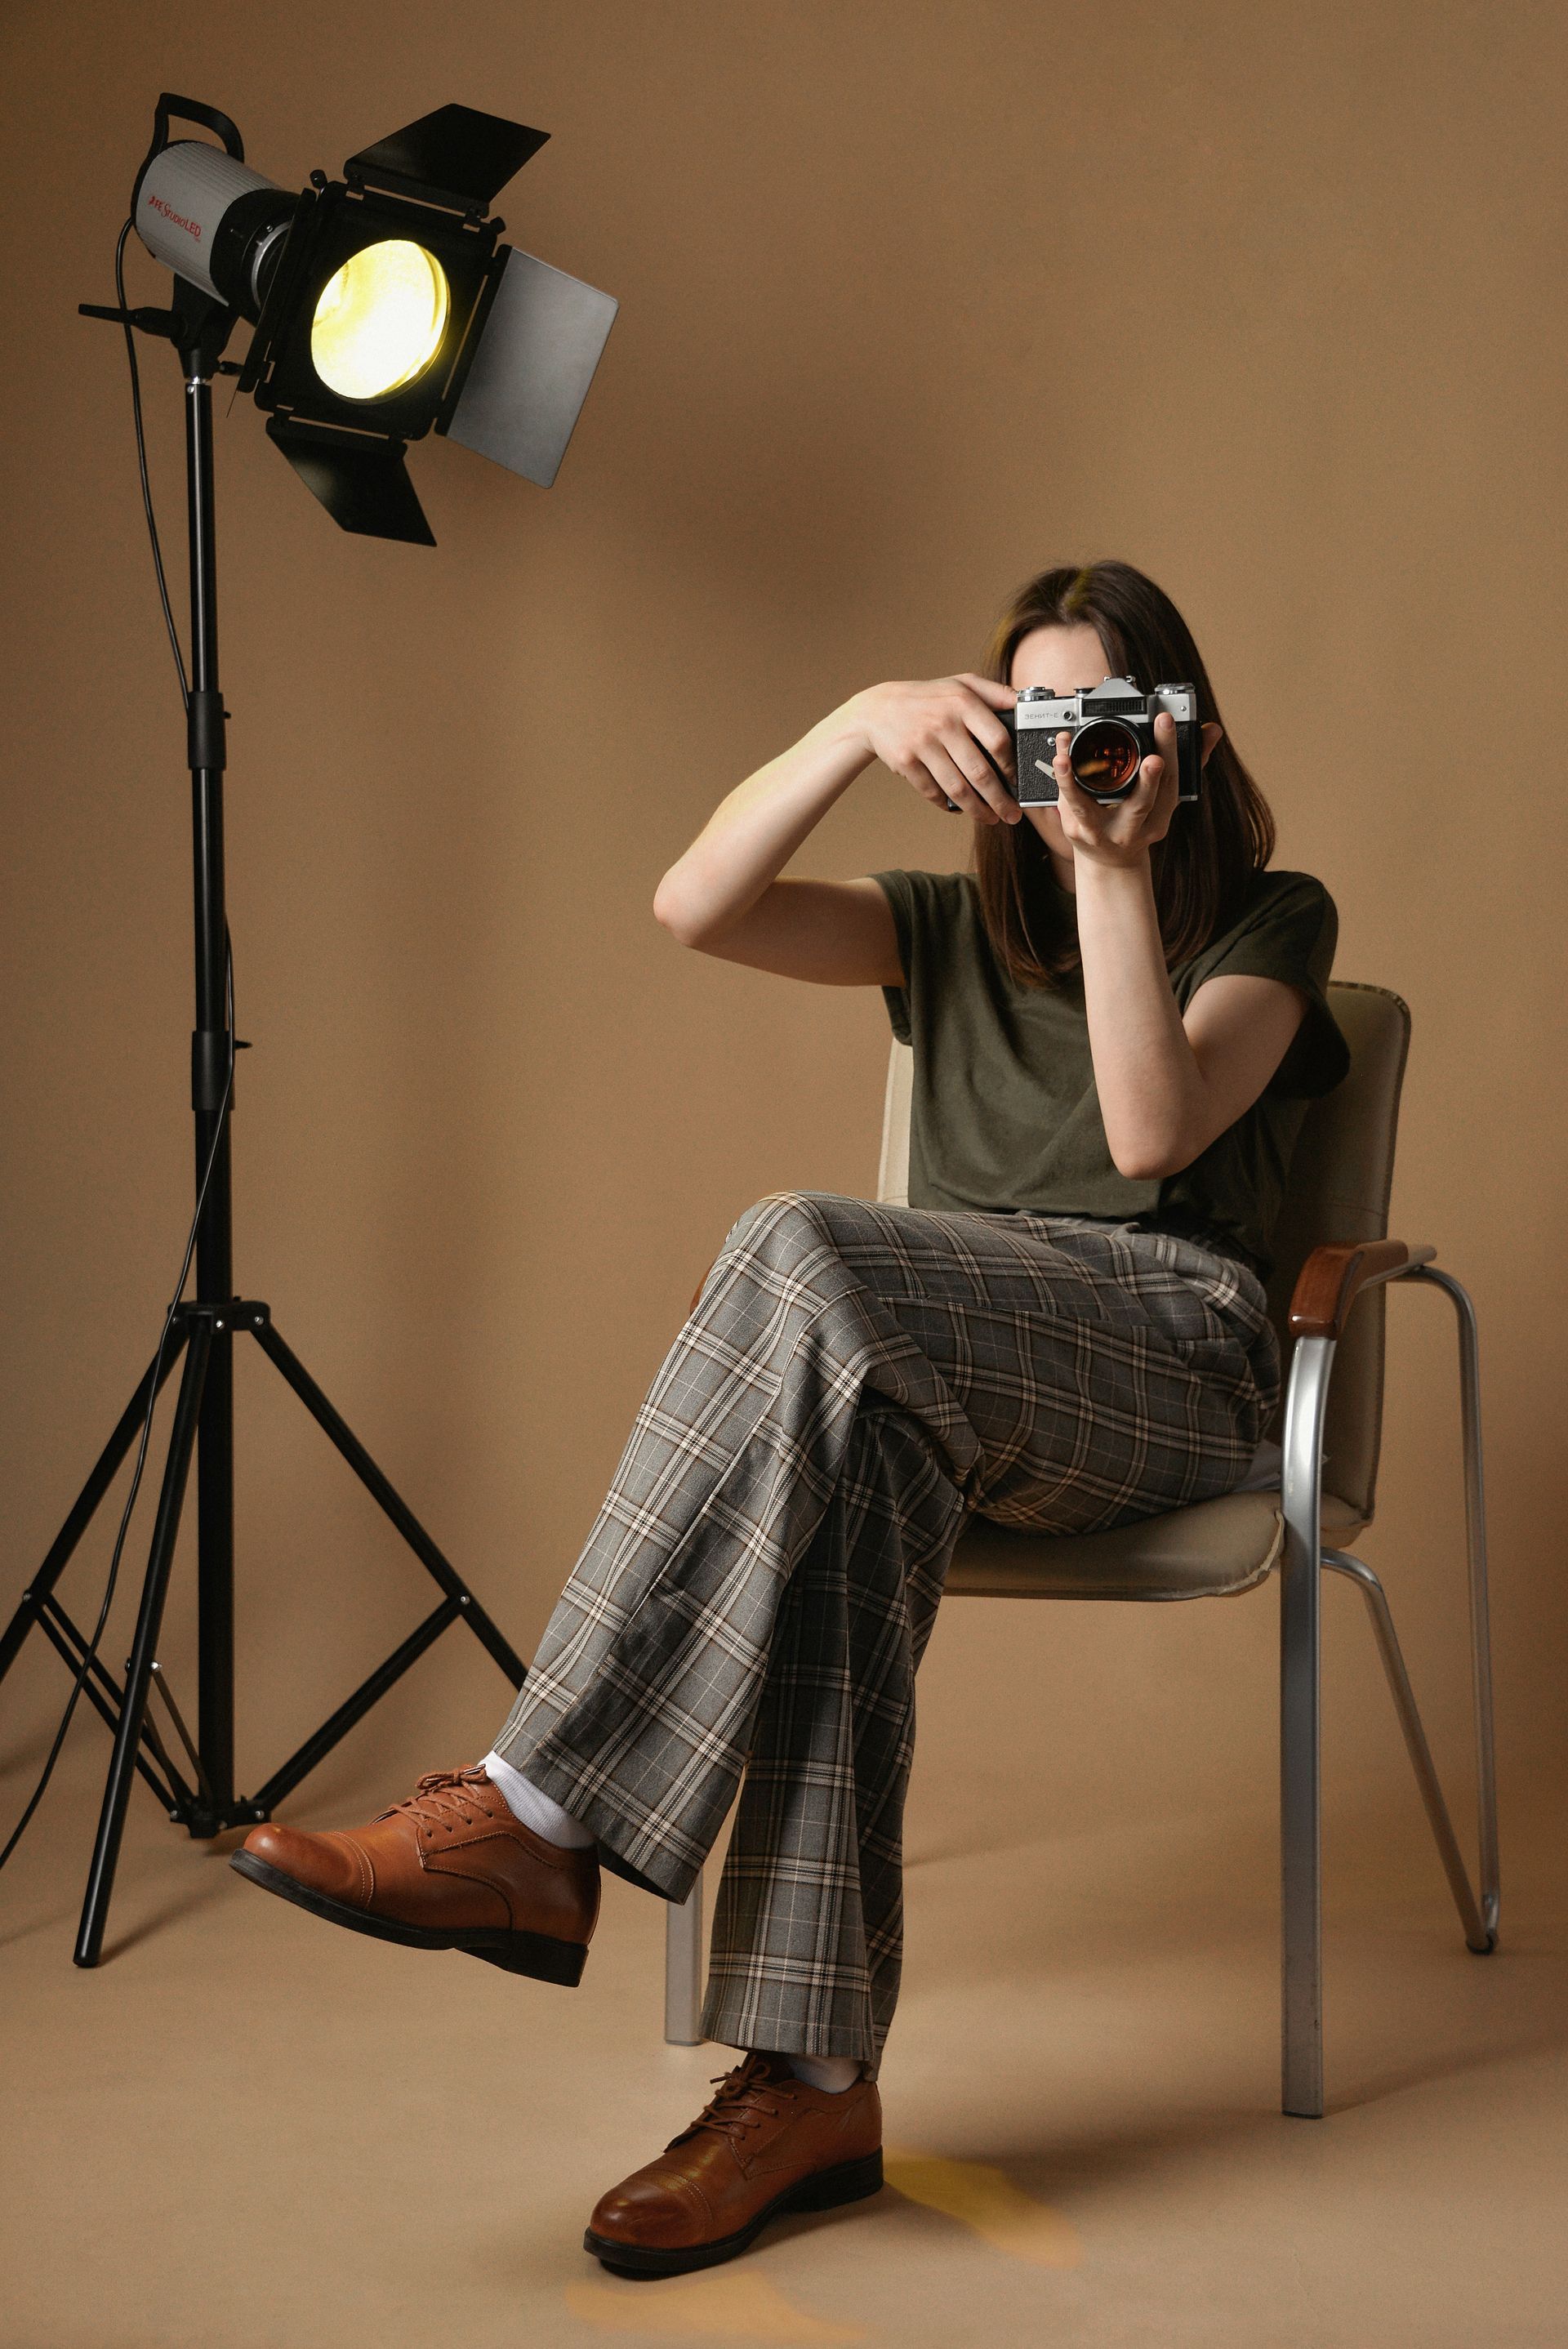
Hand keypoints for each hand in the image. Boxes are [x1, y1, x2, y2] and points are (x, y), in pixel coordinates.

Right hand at [847, 674, 1021, 825]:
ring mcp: (923, 744)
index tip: (1018, 781)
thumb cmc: (929, 698)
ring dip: (978, 810)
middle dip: (1000, 800)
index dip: (1011, 766)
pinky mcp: (906, 762)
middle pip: (980, 772)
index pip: (997, 740)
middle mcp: (944, 723)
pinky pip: (933, 792)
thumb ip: (996, 693)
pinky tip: (960, 809)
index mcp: (963, 702)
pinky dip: (948, 805)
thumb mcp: (962, 683)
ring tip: (991, 819)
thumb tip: (1025, 706)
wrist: (877, 709)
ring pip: (957, 788)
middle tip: (1012, 815)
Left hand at [1052, 714, 1223, 867]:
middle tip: (1152, 758)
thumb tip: (1212, 730)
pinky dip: (1060, 780)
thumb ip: (1187, 761)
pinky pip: (1067, 805)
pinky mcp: (1076, 833)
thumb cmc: (1140, 821)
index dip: (1171, 750)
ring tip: (1066, 759)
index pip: (1171, 781)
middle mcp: (1134, 829)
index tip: (1165, 720)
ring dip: (1075, 783)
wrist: (1111, 863)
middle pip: (1142, 803)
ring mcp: (1103, 833)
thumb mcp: (1165, 797)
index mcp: (1160, 816)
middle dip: (1148, 780)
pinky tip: (1058, 758)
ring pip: (1089, 809)